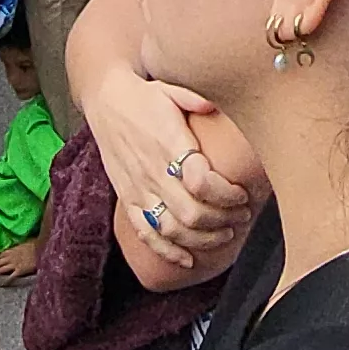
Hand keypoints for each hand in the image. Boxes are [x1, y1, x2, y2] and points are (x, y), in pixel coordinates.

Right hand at [90, 71, 256, 269]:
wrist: (105, 101)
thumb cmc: (145, 97)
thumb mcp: (172, 90)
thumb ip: (197, 99)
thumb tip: (218, 105)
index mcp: (168, 144)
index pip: (201, 182)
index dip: (227, 194)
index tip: (243, 193)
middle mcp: (152, 171)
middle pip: (190, 213)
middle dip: (222, 220)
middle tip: (241, 216)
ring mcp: (138, 189)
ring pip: (170, 229)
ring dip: (201, 239)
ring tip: (224, 235)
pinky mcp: (128, 198)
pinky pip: (146, 233)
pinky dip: (167, 251)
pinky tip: (187, 259)